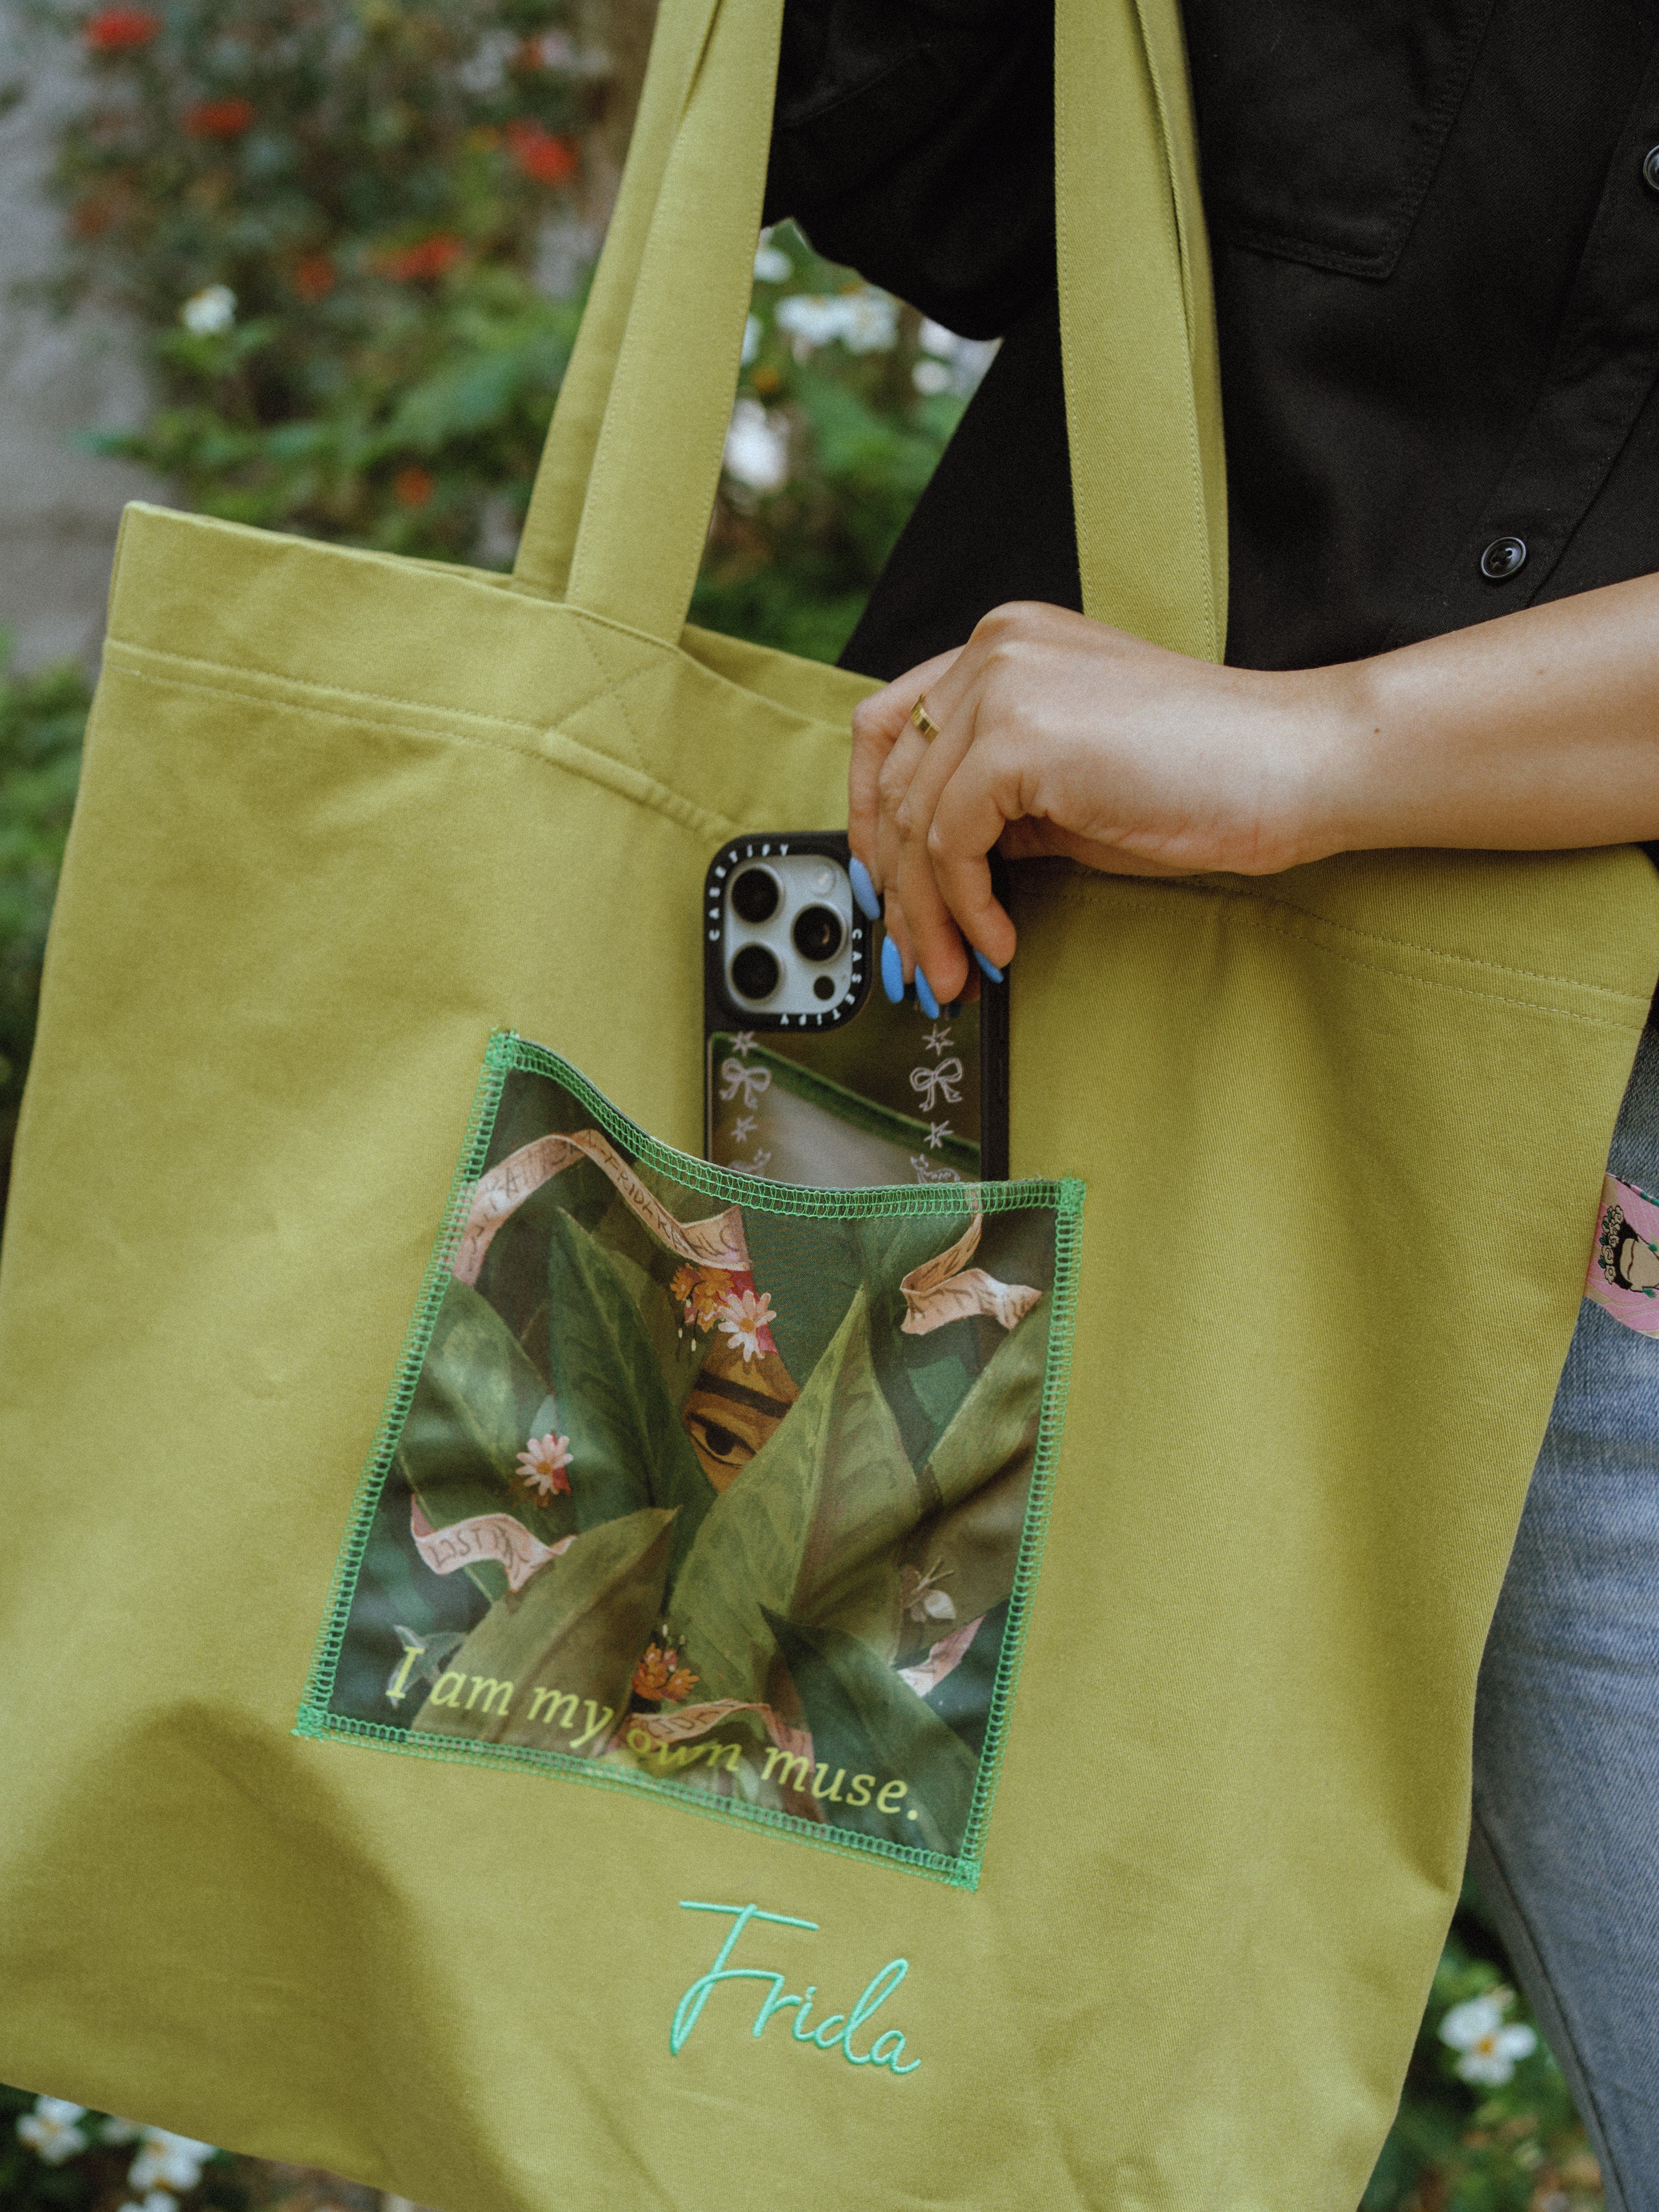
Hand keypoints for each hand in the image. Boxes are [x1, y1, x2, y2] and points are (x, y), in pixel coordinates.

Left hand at [848, 601, 1346, 1003]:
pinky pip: (952, 843)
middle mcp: (994, 649)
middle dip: (896, 888)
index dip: (869, 816)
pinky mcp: (1021, 736)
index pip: (888, 727)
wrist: (1292, 764)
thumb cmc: (1201, 777)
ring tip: (955, 971)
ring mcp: (1004, 684)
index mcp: (1003, 646)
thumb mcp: (1068, 783)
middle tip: (916, 959)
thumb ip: (994, 800)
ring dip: (927, 917)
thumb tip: (926, 871)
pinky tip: (999, 942)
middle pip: (892, 783)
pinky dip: (965, 907)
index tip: (883, 887)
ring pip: (914, 822)